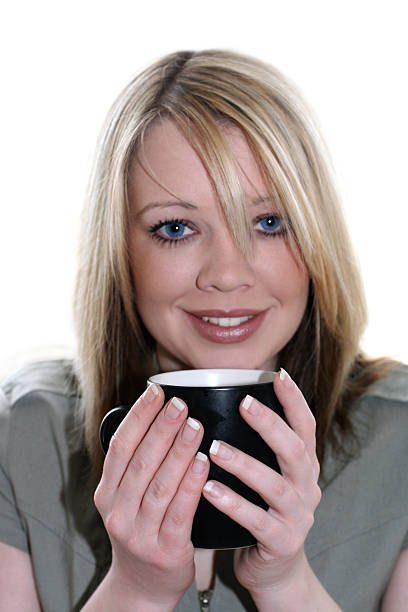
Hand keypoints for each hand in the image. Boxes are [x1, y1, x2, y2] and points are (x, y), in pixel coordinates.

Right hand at [93, 384, 209, 609]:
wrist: (142, 586)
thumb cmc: (141, 530)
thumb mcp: (127, 499)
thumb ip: (138, 465)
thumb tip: (160, 416)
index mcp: (107, 492)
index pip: (120, 446)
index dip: (138, 416)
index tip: (156, 391)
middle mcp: (117, 511)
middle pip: (141, 461)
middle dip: (161, 428)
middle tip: (180, 403)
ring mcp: (139, 533)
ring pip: (160, 484)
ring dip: (179, 451)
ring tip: (195, 425)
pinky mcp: (165, 550)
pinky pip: (180, 511)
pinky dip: (191, 484)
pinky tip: (204, 462)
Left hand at [202, 369, 320, 602]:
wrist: (274, 570)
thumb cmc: (262, 511)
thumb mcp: (268, 477)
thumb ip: (258, 448)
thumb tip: (224, 402)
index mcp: (303, 467)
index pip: (305, 426)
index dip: (294, 400)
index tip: (278, 374)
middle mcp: (306, 487)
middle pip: (295, 451)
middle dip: (271, 425)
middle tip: (245, 404)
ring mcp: (297, 516)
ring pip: (274, 485)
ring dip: (244, 464)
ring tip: (215, 449)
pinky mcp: (282, 542)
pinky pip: (256, 521)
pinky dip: (232, 503)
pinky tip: (208, 490)